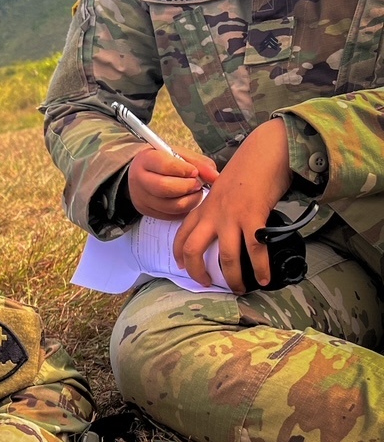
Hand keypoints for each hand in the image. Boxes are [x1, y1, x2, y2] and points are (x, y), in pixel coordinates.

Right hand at [127, 145, 217, 218]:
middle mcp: (139, 179)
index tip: (194, 171)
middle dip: (187, 187)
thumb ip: (198, 163)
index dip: (184, 170)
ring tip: (195, 192)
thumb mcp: (179, 155)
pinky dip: (184, 209)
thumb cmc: (165, 162)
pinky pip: (171, 215)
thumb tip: (215, 177)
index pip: (164, 166)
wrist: (143, 173)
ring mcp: (141, 198)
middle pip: (164, 188)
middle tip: (197, 184)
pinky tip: (187, 200)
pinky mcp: (147, 211)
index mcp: (145, 159)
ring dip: (189, 200)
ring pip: (170, 205)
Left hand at [173, 119, 292, 291]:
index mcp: (204, 207)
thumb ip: (218, 209)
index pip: (182, 234)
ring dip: (233, 278)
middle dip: (197, 272)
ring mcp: (233, 217)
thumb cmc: (247, 171)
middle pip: (193, 250)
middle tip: (206, 284)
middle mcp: (213, 214)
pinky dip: (260, 268)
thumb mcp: (222, 190)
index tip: (181, 267)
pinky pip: (256, 250)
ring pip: (227, 257)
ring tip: (239, 289)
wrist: (265, 152)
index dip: (178, 254)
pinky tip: (264, 278)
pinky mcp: (254, 217)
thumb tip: (226, 229)